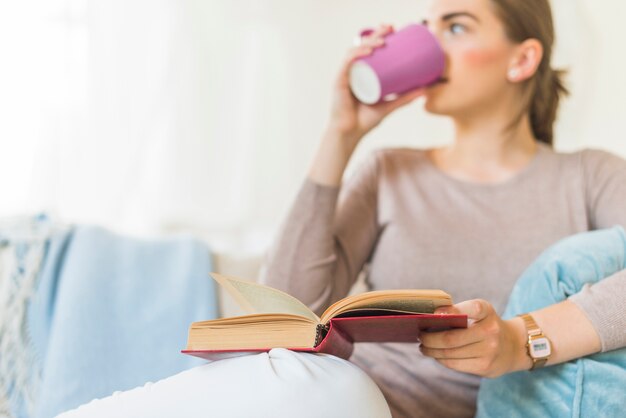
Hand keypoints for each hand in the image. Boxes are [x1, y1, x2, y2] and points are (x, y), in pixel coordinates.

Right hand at [327, 24, 425, 146]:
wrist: (350, 134)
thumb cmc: (365, 121)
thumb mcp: (388, 106)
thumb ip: (405, 98)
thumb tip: (425, 89)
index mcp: (362, 73)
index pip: (369, 49)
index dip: (379, 36)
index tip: (394, 30)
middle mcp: (352, 71)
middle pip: (363, 46)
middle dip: (376, 34)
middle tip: (391, 28)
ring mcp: (345, 75)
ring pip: (355, 51)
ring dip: (368, 42)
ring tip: (382, 41)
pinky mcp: (339, 81)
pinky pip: (347, 63)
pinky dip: (356, 55)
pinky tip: (366, 51)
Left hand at [419, 299, 530, 377]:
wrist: (513, 346)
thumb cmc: (487, 325)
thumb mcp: (480, 312)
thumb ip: (459, 311)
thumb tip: (430, 317)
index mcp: (487, 311)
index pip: (472, 308)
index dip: (452, 310)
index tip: (434, 313)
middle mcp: (490, 331)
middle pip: (451, 338)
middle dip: (430, 338)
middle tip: (420, 335)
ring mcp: (489, 351)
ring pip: (450, 353)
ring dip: (431, 350)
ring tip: (423, 346)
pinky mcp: (485, 366)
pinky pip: (455, 364)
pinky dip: (441, 359)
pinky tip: (435, 355)